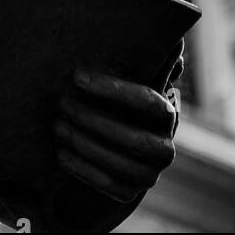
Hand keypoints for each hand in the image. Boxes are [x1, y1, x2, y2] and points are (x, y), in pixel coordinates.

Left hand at [54, 68, 177, 202]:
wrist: (114, 145)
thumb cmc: (120, 101)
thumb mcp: (133, 80)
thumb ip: (151, 63)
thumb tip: (176, 42)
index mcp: (168, 115)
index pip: (147, 102)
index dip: (113, 89)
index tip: (77, 76)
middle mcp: (165, 149)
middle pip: (134, 139)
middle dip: (94, 120)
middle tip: (61, 103)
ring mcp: (150, 175)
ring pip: (120, 164)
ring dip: (84, 144)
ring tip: (58, 125)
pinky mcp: (130, 192)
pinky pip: (108, 186)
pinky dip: (82, 169)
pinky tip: (60, 152)